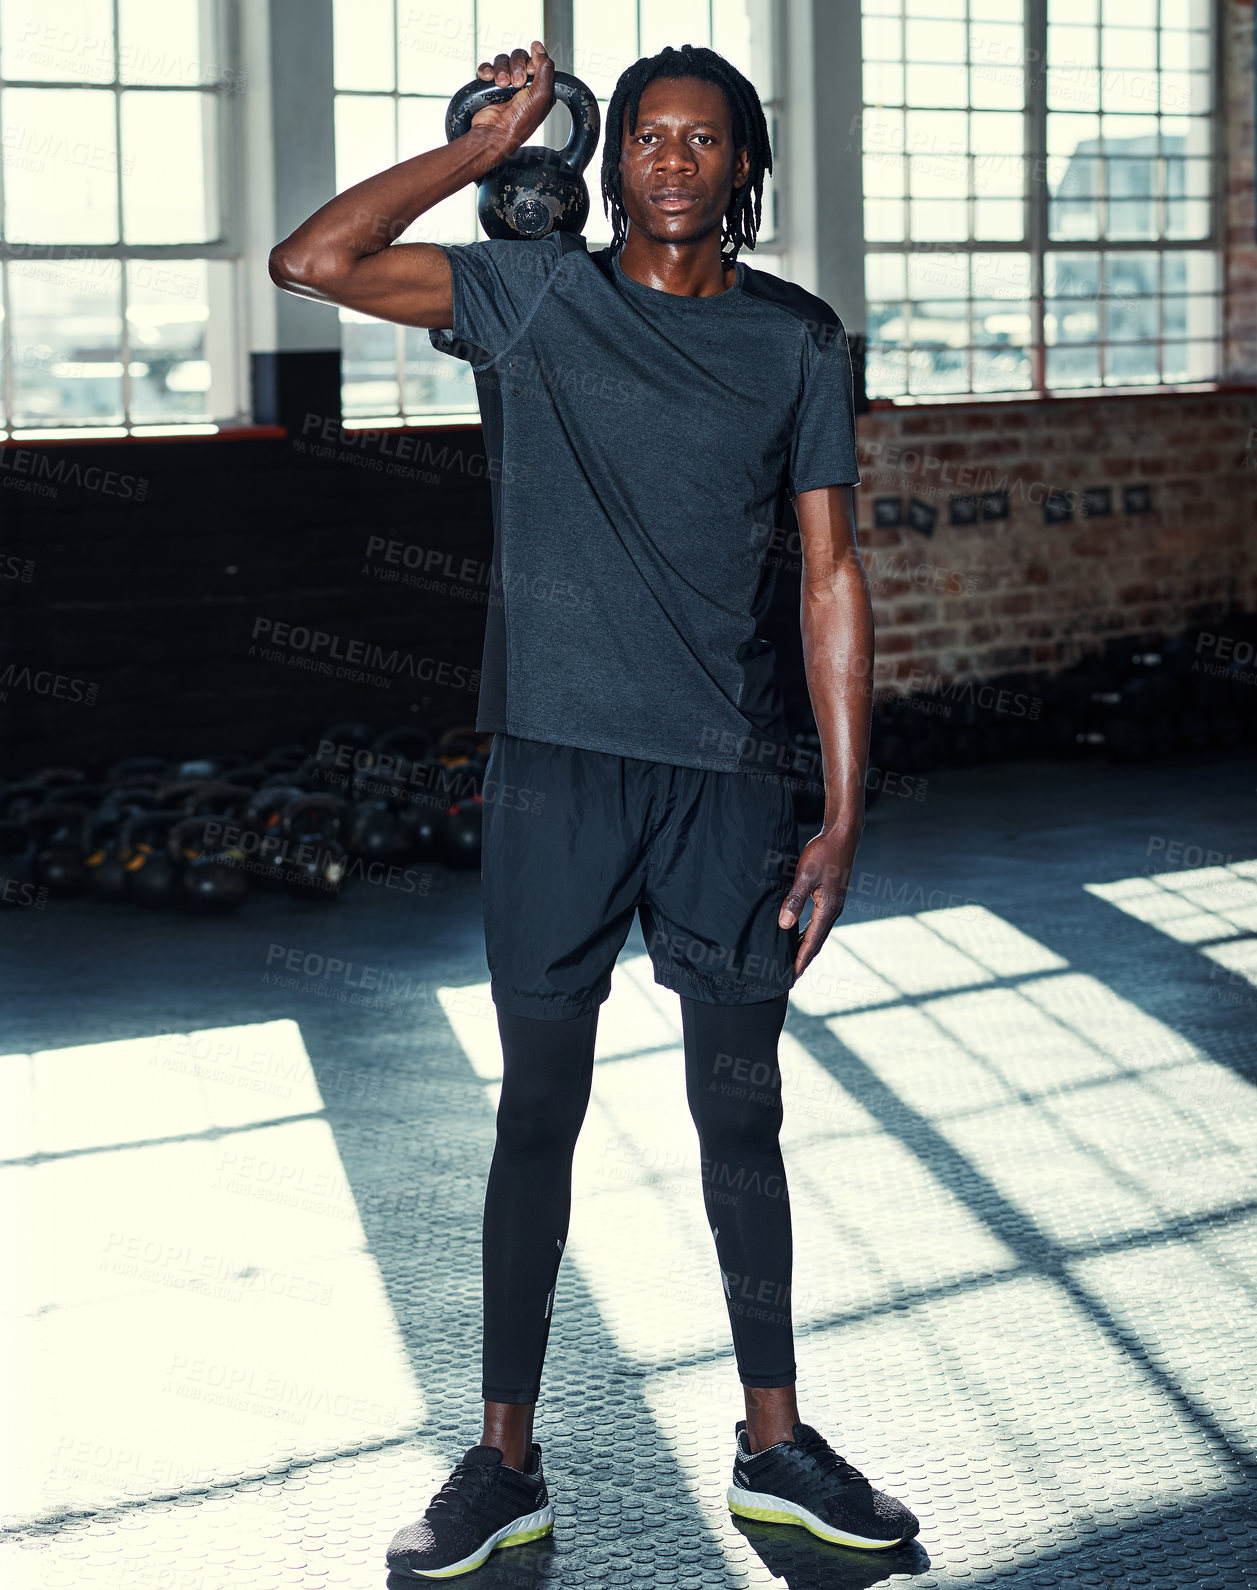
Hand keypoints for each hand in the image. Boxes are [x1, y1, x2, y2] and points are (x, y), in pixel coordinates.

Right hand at [469, 40, 554, 156]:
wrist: (494, 134)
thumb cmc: (519, 121)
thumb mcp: (542, 95)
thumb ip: (545, 67)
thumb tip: (539, 46)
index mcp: (539, 87)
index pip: (536, 60)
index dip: (532, 62)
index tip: (530, 74)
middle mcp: (523, 85)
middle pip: (519, 56)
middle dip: (516, 67)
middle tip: (516, 84)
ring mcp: (505, 85)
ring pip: (502, 60)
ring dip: (501, 70)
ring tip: (501, 85)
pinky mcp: (489, 86)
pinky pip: (487, 67)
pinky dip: (486, 70)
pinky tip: (488, 79)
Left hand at [778, 823, 861, 978]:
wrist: (843, 836)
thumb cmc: (824, 853)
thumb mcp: (806, 875)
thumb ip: (795, 900)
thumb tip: (784, 925)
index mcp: (828, 910)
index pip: (811, 943)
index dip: (800, 961)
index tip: (790, 978)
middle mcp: (833, 912)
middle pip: (816, 943)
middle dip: (802, 961)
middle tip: (789, 978)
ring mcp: (833, 905)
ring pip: (816, 934)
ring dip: (804, 948)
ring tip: (791, 961)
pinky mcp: (830, 898)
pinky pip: (817, 923)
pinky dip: (806, 934)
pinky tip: (796, 935)